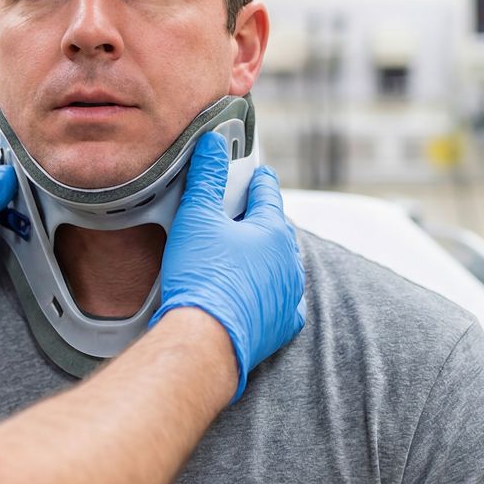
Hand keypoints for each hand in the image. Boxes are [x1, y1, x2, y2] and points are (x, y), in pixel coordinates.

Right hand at [149, 134, 306, 400]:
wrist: (206, 339)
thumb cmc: (202, 277)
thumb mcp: (196, 218)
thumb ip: (206, 179)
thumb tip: (213, 145)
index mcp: (272, 232)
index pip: (268, 195)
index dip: (259, 180)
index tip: (259, 174)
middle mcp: (288, 263)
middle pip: (278, 231)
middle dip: (264, 220)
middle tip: (248, 213)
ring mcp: (287, 295)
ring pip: (282, 267)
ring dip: (269, 258)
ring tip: (250, 254)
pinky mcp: (280, 325)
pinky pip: (282, 303)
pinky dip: (272, 294)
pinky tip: (261, 294)